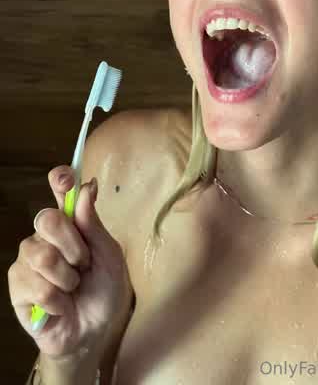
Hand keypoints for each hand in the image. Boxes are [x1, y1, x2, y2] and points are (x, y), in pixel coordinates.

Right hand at [7, 166, 133, 358]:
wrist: (95, 329)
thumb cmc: (105, 289)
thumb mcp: (109, 255)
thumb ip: (94, 224)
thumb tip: (88, 187)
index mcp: (72, 223)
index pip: (60, 193)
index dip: (60, 181)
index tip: (64, 179)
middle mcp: (46, 236)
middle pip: (47, 219)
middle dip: (73, 246)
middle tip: (84, 265)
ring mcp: (28, 259)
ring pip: (42, 255)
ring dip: (66, 278)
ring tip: (73, 289)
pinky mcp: (18, 286)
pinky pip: (35, 285)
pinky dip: (56, 299)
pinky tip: (59, 306)